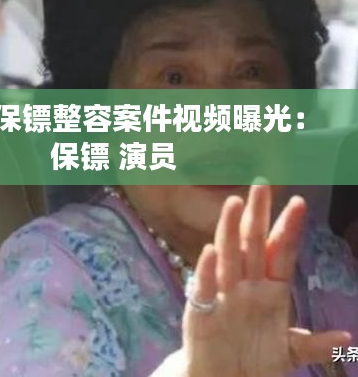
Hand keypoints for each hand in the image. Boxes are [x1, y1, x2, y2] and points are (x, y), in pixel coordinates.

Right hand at [152, 184, 350, 376]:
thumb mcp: (288, 353)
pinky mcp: (201, 310)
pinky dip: (207, 270)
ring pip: (229, 257)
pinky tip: (211, 251)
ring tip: (234, 203)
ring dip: (230, 231)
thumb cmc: (253, 363)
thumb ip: (313, 343)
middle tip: (261, 185)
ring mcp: (224, 295)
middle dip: (258, 215)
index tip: (299, 203)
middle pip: (253, 245)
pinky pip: (205, 287)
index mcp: (270, 293)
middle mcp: (247, 287)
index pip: (281, 254)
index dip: (288, 229)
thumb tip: (348, 336)